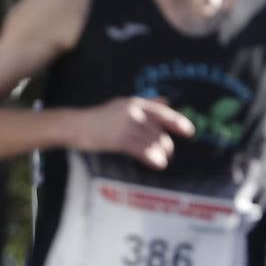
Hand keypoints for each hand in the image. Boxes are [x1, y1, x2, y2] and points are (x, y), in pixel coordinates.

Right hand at [76, 97, 195, 169]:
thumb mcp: (122, 105)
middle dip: (166, 145)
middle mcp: (133, 112)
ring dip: (161, 154)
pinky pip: (143, 150)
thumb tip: (168, 100)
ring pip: (153, 142)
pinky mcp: (119, 139)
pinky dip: (153, 158)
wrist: (75, 125)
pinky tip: (157, 164)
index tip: (190, 132)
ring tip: (162, 161)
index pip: (162, 112)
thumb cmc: (100, 117)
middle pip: (159, 132)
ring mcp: (126, 125)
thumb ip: (147, 104)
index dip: (178, 122)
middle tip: (168, 153)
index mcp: (135, 103)